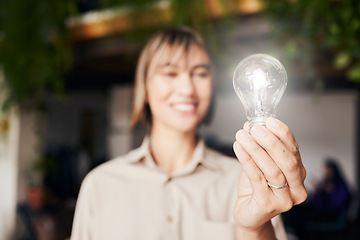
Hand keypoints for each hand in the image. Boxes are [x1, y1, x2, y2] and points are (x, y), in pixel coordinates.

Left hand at [232, 117, 306, 238]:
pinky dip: (247, 160)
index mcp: (299, 174)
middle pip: (287, 161)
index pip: (294, 150)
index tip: (268, 121)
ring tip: (242, 136)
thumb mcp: (260, 164)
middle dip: (270, 141)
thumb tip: (251, 125)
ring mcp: (285, 200)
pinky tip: (238, 148)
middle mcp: (297, 188)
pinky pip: (257, 178)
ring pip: (272, 169)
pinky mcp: (268, 205)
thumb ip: (259, 146)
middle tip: (255, 129)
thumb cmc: (256, 188)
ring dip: (255, 149)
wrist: (249, 214)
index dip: (282, 133)